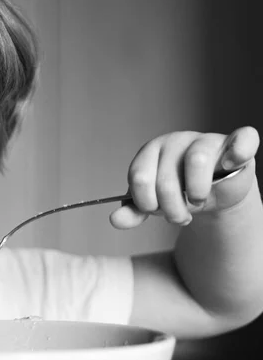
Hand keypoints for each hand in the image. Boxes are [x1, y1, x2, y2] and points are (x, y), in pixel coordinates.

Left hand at [110, 126, 258, 228]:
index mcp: (150, 152)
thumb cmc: (178, 193)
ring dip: (196, 193)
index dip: (146, 203)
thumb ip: (134, 211)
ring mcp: (205, 140)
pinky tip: (229, 167)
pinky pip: (243, 139)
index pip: (139, 177)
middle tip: (179, 216)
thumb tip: (115, 220)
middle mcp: (175, 141)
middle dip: (171, 208)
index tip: (155, 211)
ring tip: (198, 201)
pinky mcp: (235, 143)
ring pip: (196, 160)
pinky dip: (237, 153)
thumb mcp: (153, 203)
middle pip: (166, 179)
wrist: (213, 194)